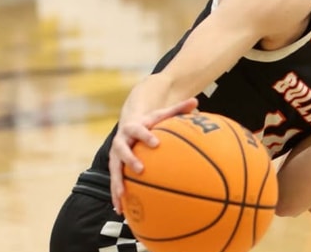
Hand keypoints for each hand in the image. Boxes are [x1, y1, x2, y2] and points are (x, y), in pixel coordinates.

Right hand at [109, 97, 198, 213]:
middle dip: (130, 160)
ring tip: (122, 198)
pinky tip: (120, 210)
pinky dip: (116, 196)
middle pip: (122, 150)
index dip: (146, 136)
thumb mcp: (162, 114)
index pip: (138, 130)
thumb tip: (196, 100)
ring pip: (114, 171)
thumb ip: (178, 108)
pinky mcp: (115, 168)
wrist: (129, 125)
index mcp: (133, 128)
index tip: (156, 143)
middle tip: (140, 170)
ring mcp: (115, 156)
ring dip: (117, 184)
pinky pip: (115, 183)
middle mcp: (121, 142)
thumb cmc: (151, 122)